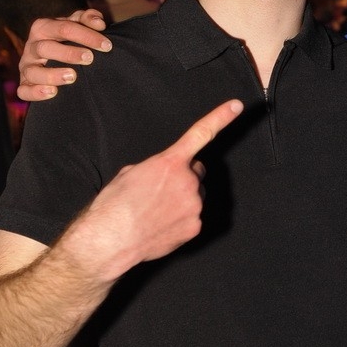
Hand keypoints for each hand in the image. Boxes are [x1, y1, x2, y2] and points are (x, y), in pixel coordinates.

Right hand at [17, 8, 110, 100]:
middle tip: (89, 58)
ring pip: (32, 71)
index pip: (64, 28)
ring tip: (72, 76)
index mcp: (44, 28)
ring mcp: (27, 66)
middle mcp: (32, 46)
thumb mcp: (76, 24)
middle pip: (45, 48)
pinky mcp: (24, 84)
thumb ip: (88, 19)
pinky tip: (53, 92)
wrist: (52, 56)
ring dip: (51, 75)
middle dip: (68, 53)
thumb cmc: (66, 38)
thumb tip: (99, 24)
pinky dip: (36, 92)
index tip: (106, 45)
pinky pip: (24, 90)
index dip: (86, 36)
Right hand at [62, 99, 243, 281]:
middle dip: (182, 177)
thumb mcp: (129, 173)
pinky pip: (192, 217)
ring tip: (155, 211)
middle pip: (195, 173)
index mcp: (170, 162)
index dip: (221, 117)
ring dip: (180, 200)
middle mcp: (187, 181)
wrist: (110, 240)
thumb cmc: (114, 206)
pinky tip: (161, 224)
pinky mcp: (195, 226)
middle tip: (159, 191)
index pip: (201, 134)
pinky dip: (180, 220)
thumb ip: (154, 167)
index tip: (236, 106)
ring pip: (194, 196)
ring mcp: (194, 205)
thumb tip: (161, 175)